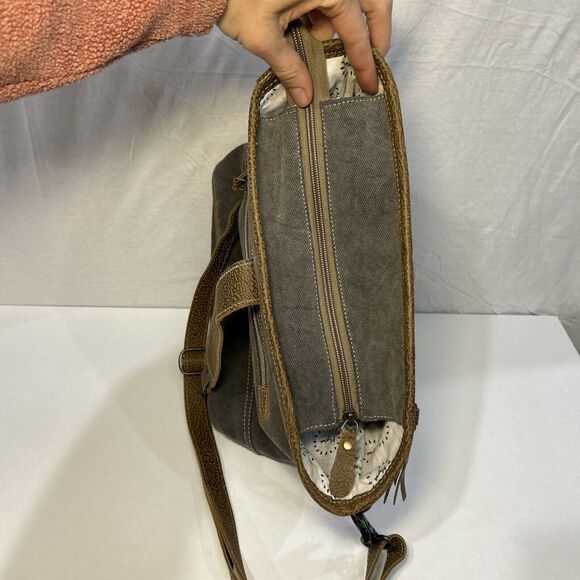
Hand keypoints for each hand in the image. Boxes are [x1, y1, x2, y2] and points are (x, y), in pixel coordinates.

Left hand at [217, 0, 392, 106]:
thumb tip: (306, 97)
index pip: (356, 29)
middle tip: (374, 61)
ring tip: (336, 56)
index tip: (370, 83)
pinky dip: (326, 16)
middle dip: (376, 32)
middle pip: (372, 3)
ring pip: (352, 1)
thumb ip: (289, 68)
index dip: (364, 60)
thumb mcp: (262, 38)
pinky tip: (313, 36)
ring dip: (348, 26)